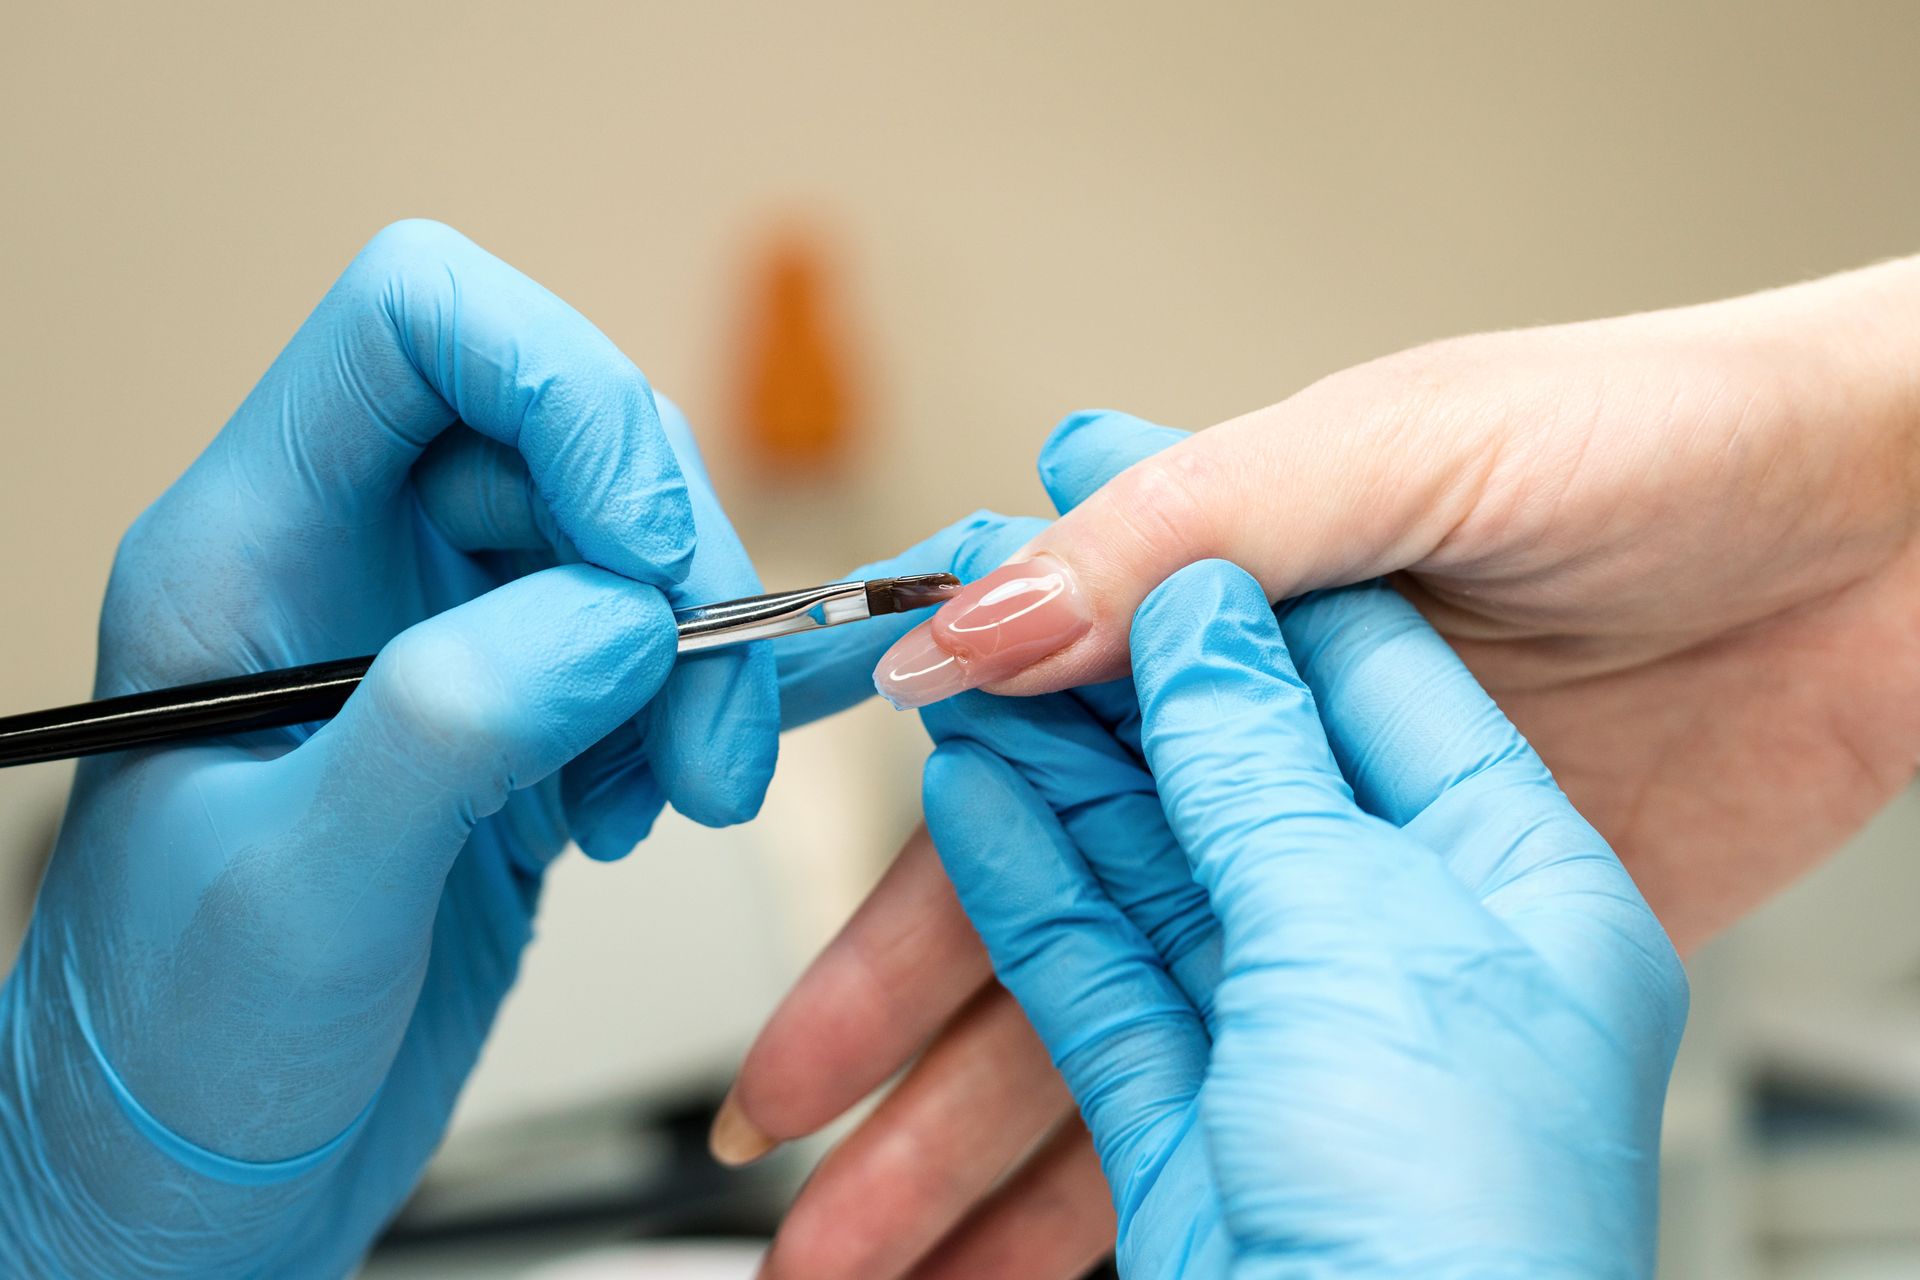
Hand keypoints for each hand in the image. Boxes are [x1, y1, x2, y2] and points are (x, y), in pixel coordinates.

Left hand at [0, 221, 777, 1275]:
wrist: (190, 1178)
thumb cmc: (172, 1045)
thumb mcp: (294, 893)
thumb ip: (449, 728)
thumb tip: (615, 618)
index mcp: (251, 548)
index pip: (418, 323)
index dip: (559, 387)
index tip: (640, 547)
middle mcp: (353, 565)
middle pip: (564, 435)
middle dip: (671, 568)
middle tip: (701, 724)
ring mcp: (440, 641)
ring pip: (625, 547)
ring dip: (698, 659)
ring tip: (679, 795)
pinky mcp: (515, 722)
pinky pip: (646, 651)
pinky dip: (692, 714)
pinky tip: (663, 803)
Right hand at [725, 257, 1919, 1277]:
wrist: (1877, 539)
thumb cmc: (1660, 458)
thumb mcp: (1400, 462)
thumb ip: (1190, 536)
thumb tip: (986, 616)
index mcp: (1223, 623)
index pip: (1022, 765)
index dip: (903, 877)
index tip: (804, 989)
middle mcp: (1262, 767)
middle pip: (1039, 927)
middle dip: (901, 1045)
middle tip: (789, 1133)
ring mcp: (1334, 886)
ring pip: (1119, 1027)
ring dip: (984, 1137)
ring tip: (863, 1232)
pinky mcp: (1421, 979)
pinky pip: (1246, 1079)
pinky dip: (1132, 1150)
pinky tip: (1027, 1215)